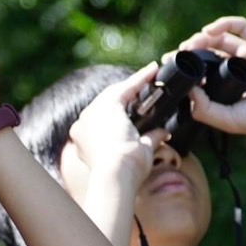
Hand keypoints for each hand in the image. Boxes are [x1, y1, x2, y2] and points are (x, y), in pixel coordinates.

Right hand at [67, 62, 166, 181]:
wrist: (116, 174)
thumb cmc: (125, 173)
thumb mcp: (138, 155)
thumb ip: (149, 140)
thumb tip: (163, 133)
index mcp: (84, 141)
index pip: (103, 120)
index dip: (120, 113)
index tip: (133, 107)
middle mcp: (82, 126)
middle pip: (105, 104)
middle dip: (126, 94)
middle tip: (144, 85)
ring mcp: (91, 115)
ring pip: (114, 94)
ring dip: (133, 84)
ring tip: (151, 74)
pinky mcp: (105, 107)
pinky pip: (125, 88)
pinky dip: (140, 79)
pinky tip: (152, 71)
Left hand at [180, 17, 245, 144]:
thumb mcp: (228, 120)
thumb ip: (203, 109)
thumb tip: (185, 89)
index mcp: (229, 87)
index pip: (202, 72)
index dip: (185, 68)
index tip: (169, 68)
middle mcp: (238, 69)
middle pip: (207, 53)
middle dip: (189, 52)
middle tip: (175, 56)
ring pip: (220, 38)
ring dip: (201, 38)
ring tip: (190, 46)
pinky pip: (241, 26)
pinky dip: (223, 23)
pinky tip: (209, 31)